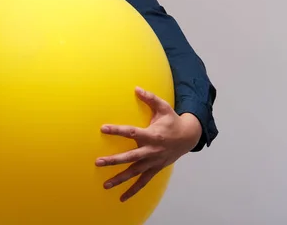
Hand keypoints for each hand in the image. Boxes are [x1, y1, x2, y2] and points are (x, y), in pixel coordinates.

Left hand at [96, 87, 201, 201]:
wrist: (188, 137)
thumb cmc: (172, 121)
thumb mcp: (163, 107)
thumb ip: (150, 98)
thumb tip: (136, 88)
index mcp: (151, 135)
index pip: (131, 132)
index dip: (117, 130)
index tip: (103, 128)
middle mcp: (151, 151)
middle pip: (130, 157)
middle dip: (114, 161)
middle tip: (98, 162)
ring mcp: (153, 162)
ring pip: (135, 173)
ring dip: (120, 179)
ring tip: (105, 185)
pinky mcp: (155, 169)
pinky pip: (143, 182)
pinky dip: (133, 191)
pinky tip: (121, 198)